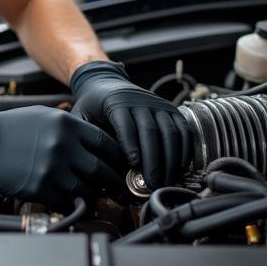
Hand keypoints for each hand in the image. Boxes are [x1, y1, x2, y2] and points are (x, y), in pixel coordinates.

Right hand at [0, 105, 124, 206]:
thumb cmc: (10, 128)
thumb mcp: (45, 116)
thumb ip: (71, 129)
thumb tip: (95, 146)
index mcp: (66, 125)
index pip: (106, 143)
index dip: (118, 158)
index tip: (120, 166)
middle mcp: (63, 146)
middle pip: (103, 170)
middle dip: (114, 182)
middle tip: (117, 188)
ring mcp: (52, 169)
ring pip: (88, 190)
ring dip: (94, 196)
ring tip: (95, 197)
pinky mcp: (39, 188)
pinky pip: (66, 201)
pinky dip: (72, 204)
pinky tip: (72, 201)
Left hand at [70, 61, 191, 188]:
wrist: (107, 82)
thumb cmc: (92, 105)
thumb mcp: (80, 114)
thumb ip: (84, 135)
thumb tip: (91, 164)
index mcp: (115, 103)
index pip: (125, 124)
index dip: (130, 144)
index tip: (134, 164)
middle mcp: (140, 102)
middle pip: (150, 131)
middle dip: (153, 159)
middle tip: (152, 183)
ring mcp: (159, 105)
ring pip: (170, 132)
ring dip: (172, 159)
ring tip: (166, 181)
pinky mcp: (173, 110)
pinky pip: (184, 130)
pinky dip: (186, 150)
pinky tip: (181, 168)